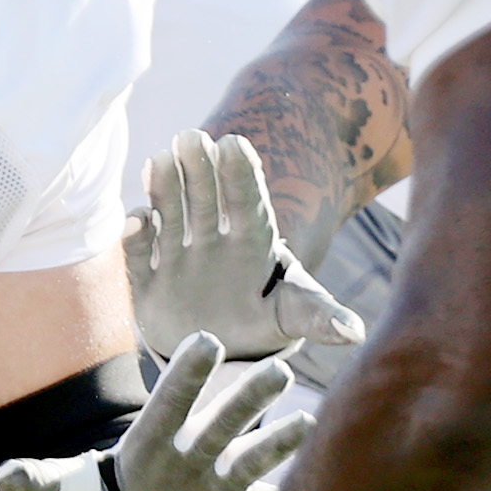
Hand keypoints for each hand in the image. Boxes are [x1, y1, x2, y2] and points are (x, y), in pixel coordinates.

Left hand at [0, 331, 304, 490]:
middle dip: (246, 396)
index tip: (207, 341)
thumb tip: (3, 475)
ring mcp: (217, 482)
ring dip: (281, 441)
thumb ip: (38, 482)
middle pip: (220, 419)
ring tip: (310, 423)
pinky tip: (325, 481)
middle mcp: (190, 454)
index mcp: (148, 443)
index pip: (169, 402)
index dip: (187, 375)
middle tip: (277, 370)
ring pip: (253, 453)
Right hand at [125, 132, 361, 362]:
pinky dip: (135, 238)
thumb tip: (355, 332)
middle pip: (205, 199)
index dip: (239, 174)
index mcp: (251, 242)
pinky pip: (139, 256)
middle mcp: (212, 240)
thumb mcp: (294, 317)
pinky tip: (135, 219)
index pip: (246, 202)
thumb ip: (318, 318)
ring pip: (170, 217)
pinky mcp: (148, 282)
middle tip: (191, 136)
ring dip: (164, 190)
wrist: (220, 354)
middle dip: (198, 169)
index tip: (234, 143)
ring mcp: (178, 258)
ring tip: (160, 158)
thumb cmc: (263, 323)